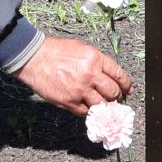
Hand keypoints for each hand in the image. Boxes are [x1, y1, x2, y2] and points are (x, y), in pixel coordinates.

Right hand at [13, 36, 130, 114]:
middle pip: (113, 93)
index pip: (119, 74)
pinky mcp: (69, 102)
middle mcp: (90, 75)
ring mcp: (80, 90)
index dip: (126, 84)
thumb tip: (110, 75)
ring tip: (103, 105)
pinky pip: (86, 112)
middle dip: (116, 97)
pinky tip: (88, 106)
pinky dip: (89, 111)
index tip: (127, 89)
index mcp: (95, 59)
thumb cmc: (56, 51)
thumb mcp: (81, 48)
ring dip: (104, 106)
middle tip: (115, 98)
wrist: (33, 58)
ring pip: (102, 105)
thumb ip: (97, 62)